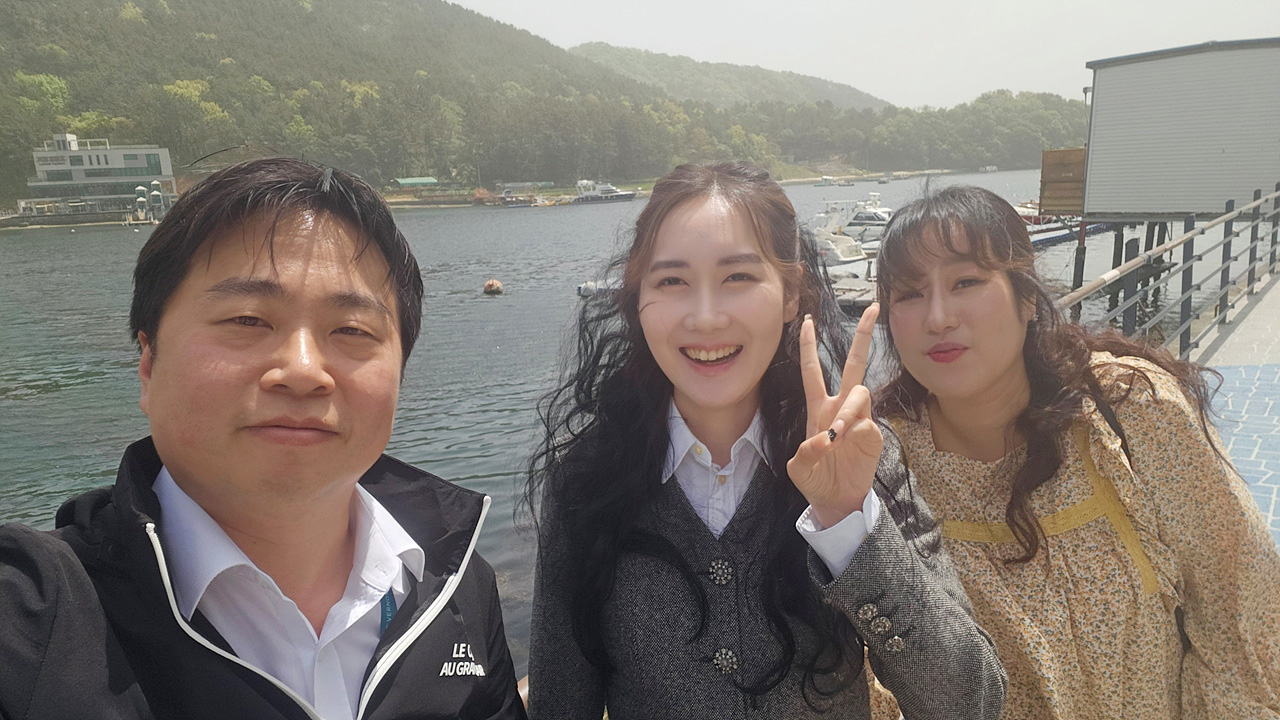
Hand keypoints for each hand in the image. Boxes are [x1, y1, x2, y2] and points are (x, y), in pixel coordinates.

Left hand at [785, 303, 882, 528]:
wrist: (836, 501)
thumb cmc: (815, 479)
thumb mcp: (799, 467)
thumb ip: (806, 452)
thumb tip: (824, 439)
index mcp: (818, 408)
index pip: (813, 370)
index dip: (810, 346)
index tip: (808, 321)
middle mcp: (840, 407)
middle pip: (853, 364)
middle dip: (862, 336)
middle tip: (871, 309)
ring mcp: (859, 418)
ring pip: (860, 392)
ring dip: (847, 410)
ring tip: (836, 434)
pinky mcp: (873, 433)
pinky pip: (866, 422)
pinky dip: (854, 430)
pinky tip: (845, 445)